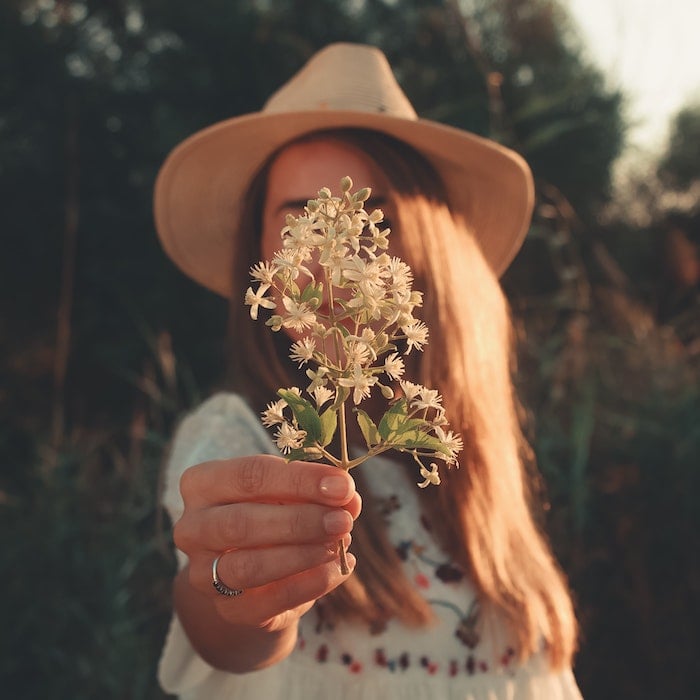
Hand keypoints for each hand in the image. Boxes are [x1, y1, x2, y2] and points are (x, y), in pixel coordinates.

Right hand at [174, 455, 360, 632]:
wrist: (254, 570)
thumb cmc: (272, 511)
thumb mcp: (289, 491)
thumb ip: (316, 490)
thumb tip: (348, 496)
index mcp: (202, 483)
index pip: (250, 475)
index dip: (300, 480)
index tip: (343, 485)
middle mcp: (192, 528)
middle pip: (242, 523)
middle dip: (300, 521)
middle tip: (344, 519)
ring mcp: (203, 573)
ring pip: (248, 566)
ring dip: (302, 553)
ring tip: (340, 543)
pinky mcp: (227, 610)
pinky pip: (268, 601)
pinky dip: (308, 584)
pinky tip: (338, 568)